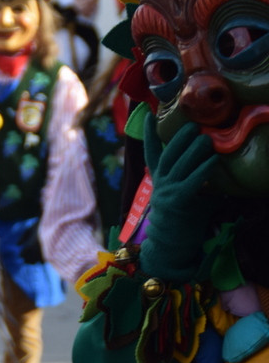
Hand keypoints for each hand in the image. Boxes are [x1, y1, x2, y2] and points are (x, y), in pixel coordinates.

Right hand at [140, 119, 220, 278]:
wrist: (170, 248)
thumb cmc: (182, 223)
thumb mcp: (187, 198)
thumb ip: (196, 183)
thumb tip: (215, 173)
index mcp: (159, 180)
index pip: (151, 152)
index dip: (148, 133)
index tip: (147, 114)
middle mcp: (161, 183)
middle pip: (168, 154)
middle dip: (179, 137)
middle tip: (193, 122)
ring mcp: (168, 192)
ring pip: (179, 165)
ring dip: (193, 149)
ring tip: (206, 138)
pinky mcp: (178, 202)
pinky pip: (192, 181)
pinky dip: (202, 170)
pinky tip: (212, 160)